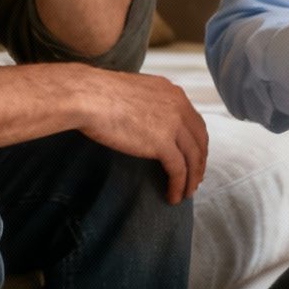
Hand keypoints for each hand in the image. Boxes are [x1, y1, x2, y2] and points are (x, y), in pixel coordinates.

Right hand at [77, 68, 208, 204]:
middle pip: (199, 140)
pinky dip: (178, 186)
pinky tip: (173, 196)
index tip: (194, 157)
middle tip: (194, 179)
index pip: (195, 122)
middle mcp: (178, 106)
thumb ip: (147, 104)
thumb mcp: (133, 91)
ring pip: (192, 157)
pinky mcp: (162, 143)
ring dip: (191, 179)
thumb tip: (145, 118)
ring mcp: (173, 124)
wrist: (88, 97)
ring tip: (186, 193)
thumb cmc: (98, 94)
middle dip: (199, 162)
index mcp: (172, 92)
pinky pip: (178, 170)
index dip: (197, 143)